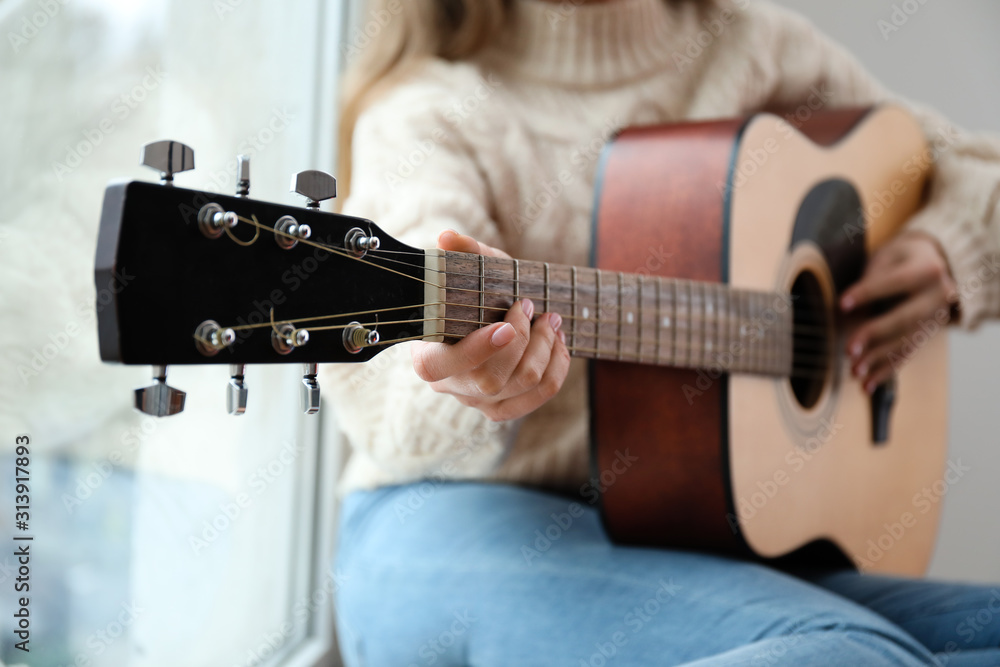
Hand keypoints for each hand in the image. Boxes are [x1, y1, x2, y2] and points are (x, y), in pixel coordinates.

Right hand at [410, 230, 570, 421]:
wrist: (490, 314)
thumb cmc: (475, 292)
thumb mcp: (471, 269)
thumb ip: (462, 253)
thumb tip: (447, 238)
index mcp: (428, 354)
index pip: (442, 366)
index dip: (476, 351)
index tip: (505, 326)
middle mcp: (450, 384)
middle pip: (490, 379)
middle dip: (523, 340)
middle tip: (531, 306)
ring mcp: (477, 399)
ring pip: (520, 385)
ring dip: (545, 349)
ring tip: (551, 319)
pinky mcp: (503, 406)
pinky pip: (538, 397)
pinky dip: (556, 368)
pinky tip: (558, 342)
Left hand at [840, 231, 955, 392]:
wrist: (934, 263)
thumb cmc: (900, 259)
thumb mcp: (887, 257)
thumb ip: (872, 279)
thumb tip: (846, 308)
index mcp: (928, 270)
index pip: (895, 283)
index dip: (867, 293)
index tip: (842, 304)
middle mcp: (938, 296)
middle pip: (905, 318)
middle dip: (875, 335)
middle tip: (849, 349)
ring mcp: (937, 318)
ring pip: (906, 342)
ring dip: (878, 360)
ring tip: (854, 372)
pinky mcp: (929, 334)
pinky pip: (907, 355)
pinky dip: (886, 371)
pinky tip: (868, 385)